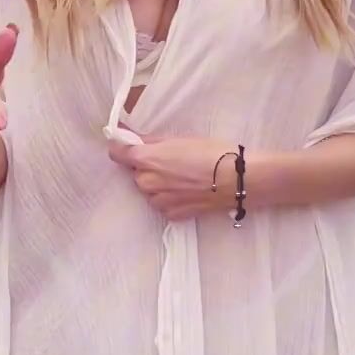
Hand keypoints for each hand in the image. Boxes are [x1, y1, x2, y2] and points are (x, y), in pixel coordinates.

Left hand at [108, 133, 240, 220]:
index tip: (127, 145)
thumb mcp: (181, 139)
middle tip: (170, 161)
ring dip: (158, 184)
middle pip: (136, 173)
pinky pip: (163, 204)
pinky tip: (188, 191)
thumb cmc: (212, 153)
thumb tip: (136, 140)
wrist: (237, 179)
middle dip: (147, 167)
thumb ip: (154, 142)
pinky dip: (170, 198)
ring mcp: (158, 201)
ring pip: (149, 190)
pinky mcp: (172, 214)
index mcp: (146, 159)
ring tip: (183, 178)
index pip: (117, 153)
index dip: (121, 148)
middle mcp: (146, 182)